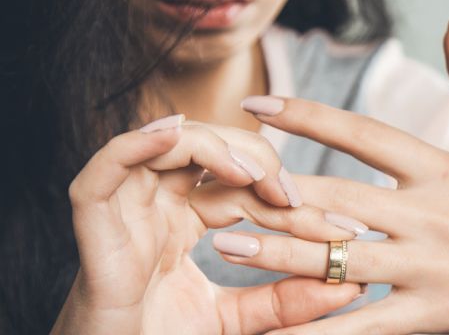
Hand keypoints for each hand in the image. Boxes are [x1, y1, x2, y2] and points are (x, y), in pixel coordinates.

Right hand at [53, 118, 363, 334]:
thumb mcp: (237, 322)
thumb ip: (286, 301)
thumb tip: (351, 285)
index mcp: (186, 219)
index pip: (246, 187)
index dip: (293, 199)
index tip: (342, 227)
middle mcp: (157, 203)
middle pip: (212, 151)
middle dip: (262, 164)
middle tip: (297, 199)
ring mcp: (124, 208)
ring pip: (167, 143)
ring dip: (215, 147)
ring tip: (253, 176)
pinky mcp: (92, 222)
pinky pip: (107, 167)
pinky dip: (139, 144)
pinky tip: (176, 138)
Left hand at [210, 22, 448, 334]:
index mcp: (446, 170)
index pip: (363, 135)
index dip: (307, 116)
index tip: (257, 106)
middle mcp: (431, 218)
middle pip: (338, 200)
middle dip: (274, 189)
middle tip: (219, 181)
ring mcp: (430, 269)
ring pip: (341, 261)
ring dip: (280, 254)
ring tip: (228, 247)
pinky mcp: (435, 314)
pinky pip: (367, 326)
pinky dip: (322, 329)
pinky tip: (283, 330)